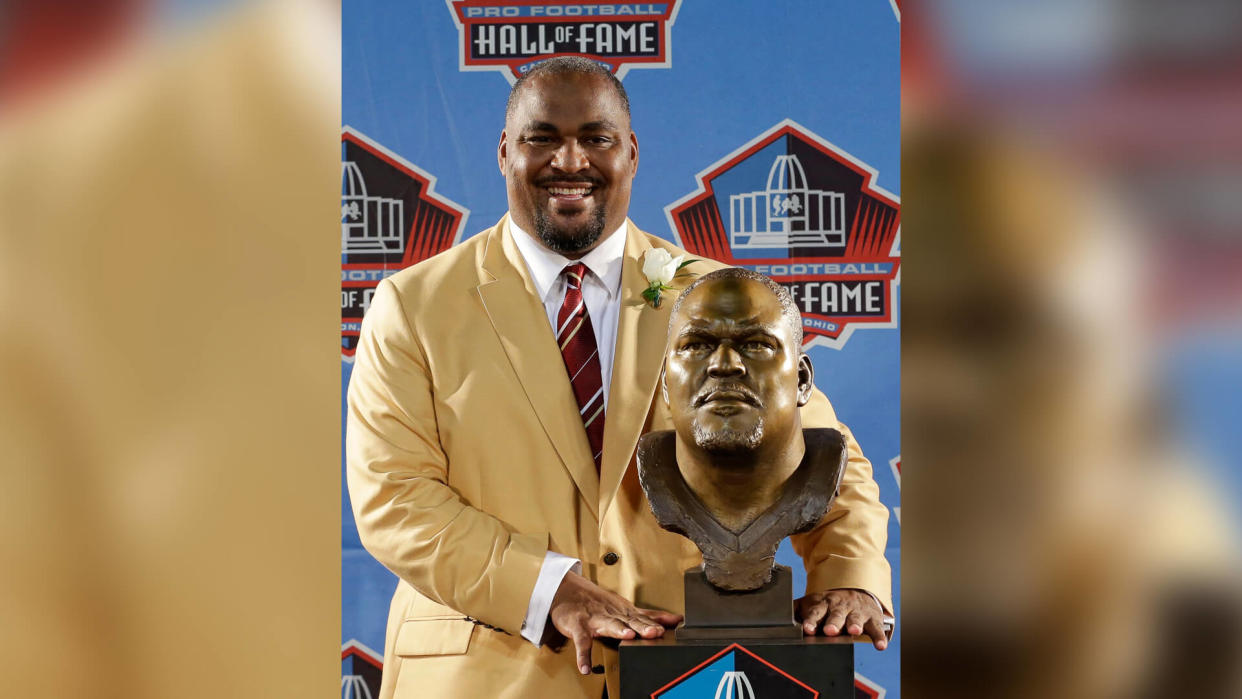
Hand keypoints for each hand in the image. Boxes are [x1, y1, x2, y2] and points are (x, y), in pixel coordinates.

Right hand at [548, 571, 682, 674]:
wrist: (566, 591)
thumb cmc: (596, 602)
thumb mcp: (623, 606)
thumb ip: (646, 616)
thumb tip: (673, 619)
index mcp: (623, 612)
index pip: (644, 617)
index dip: (659, 621)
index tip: (675, 623)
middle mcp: (612, 614)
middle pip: (630, 621)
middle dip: (643, 626)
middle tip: (655, 632)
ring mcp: (595, 620)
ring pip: (609, 625)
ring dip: (618, 630)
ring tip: (628, 637)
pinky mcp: (578, 627)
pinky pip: (581, 642)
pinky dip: (582, 656)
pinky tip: (585, 667)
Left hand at [795, 588, 888, 649]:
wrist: (855, 589)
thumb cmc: (828, 602)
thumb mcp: (811, 602)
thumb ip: (795, 609)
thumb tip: (776, 616)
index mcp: (822, 603)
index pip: (815, 612)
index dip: (811, 620)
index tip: (807, 628)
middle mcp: (839, 606)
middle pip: (835, 614)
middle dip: (833, 622)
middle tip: (830, 631)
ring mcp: (856, 611)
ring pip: (855, 618)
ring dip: (854, 624)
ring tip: (854, 630)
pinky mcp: (872, 618)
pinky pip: (876, 627)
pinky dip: (879, 637)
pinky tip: (880, 646)